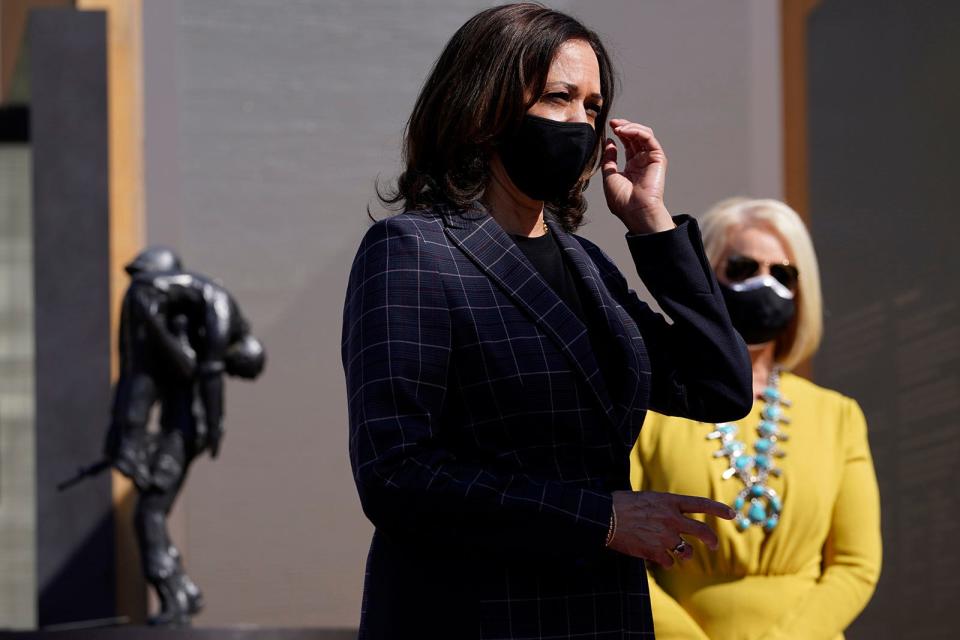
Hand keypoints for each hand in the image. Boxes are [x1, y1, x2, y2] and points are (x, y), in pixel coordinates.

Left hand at [601, 118, 674, 233]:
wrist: (635, 212)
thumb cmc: (622, 201)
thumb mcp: (609, 175)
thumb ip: (609, 158)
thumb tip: (609, 142)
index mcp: (631, 166)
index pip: (627, 143)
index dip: (619, 132)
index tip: (609, 126)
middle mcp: (642, 161)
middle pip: (636, 136)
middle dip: (624, 126)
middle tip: (613, 123)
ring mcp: (650, 159)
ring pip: (644, 135)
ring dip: (631, 127)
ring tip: (618, 127)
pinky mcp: (658, 159)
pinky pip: (649, 139)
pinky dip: (638, 132)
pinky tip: (626, 131)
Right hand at [607, 490, 735, 567]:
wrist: (604, 517)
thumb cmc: (621, 505)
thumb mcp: (647, 499)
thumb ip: (665, 509)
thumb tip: (676, 521)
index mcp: (670, 501)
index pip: (701, 504)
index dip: (719, 509)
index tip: (732, 514)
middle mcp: (672, 519)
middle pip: (702, 532)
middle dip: (711, 540)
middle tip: (713, 545)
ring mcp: (665, 536)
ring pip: (686, 551)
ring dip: (683, 554)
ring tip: (674, 552)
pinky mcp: (656, 551)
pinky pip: (669, 562)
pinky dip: (664, 561)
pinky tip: (654, 555)